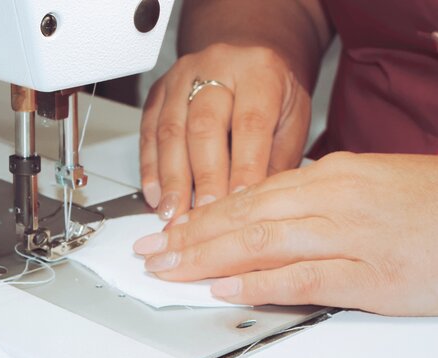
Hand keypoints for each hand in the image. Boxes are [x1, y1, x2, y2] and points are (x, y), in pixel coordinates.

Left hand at [133, 153, 437, 315]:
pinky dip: (258, 283)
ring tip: (169, 271)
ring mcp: (348, 234)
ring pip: (261, 242)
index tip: (169, 231)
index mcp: (329, 177)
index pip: (248, 196)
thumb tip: (268, 212)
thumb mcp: (364, 188)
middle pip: (243, 217)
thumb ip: (314, 200)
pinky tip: (223, 289)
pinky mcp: (366, 273)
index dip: (201, 216)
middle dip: (189, 237)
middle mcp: (331, 198)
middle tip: (150, 253)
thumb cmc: (426, 207)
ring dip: (207, 258)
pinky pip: (302, 277)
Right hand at [139, 43, 311, 220]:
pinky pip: (148, 133)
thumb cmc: (273, 96)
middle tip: (202, 215)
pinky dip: (150, 169)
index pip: (250, 124)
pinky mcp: (159, 94)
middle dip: (202, 178)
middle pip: (204, 127)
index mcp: (260, 71)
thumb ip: (274, 162)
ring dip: (171, 180)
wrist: (249, 59)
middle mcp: (218, 67)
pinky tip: (155, 196)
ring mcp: (183, 79)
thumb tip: (254, 207)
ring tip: (173, 213)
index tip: (237, 205)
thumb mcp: (291, 124)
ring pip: (171, 132)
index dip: (243, 168)